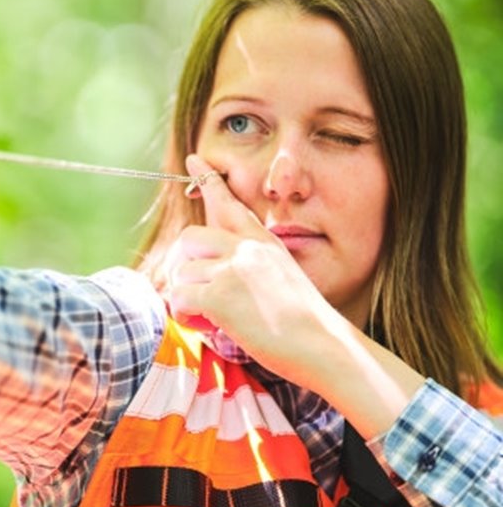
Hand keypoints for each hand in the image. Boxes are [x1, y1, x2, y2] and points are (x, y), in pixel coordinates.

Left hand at [164, 154, 340, 387]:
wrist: (325, 347)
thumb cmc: (305, 325)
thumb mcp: (283, 279)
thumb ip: (252, 266)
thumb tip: (219, 271)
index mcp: (264, 242)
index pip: (230, 204)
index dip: (208, 181)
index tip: (194, 160)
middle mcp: (247, 248)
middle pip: (189, 238)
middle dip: (185, 266)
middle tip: (197, 293)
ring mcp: (234, 268)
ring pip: (181, 273)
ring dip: (187, 298)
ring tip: (211, 318)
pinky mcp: (221, 294)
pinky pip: (180, 298)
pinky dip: (185, 315)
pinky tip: (207, 325)